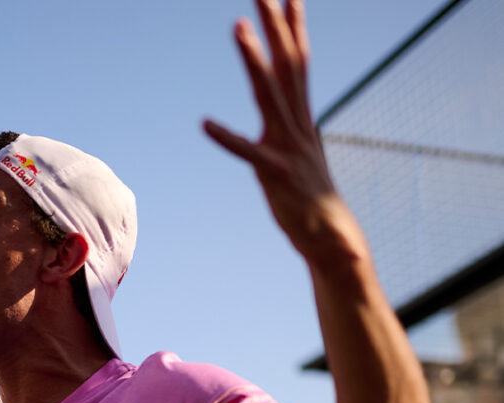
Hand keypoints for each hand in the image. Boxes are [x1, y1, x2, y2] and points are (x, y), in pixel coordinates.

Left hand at [204, 0, 363, 264]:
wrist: (333, 241)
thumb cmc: (312, 199)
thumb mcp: (303, 157)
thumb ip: (294, 133)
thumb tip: (293, 118)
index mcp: (302, 118)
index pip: (298, 63)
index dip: (293, 29)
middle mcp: (297, 125)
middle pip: (287, 65)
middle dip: (276, 26)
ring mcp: (288, 148)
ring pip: (270, 94)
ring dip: (254, 59)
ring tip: (238, 26)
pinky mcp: (275, 175)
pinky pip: (248, 152)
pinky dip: (228, 138)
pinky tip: (204, 124)